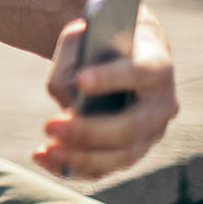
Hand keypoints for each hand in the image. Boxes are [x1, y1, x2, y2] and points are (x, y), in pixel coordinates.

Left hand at [33, 12, 179, 179]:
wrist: (116, 54)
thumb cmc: (99, 41)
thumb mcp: (84, 35)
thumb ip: (72, 57)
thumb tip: (68, 94)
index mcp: (156, 67)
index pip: (139, 73)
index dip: (111, 78)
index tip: (81, 80)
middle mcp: (160, 106)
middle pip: (131, 127)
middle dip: (89, 130)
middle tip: (49, 125)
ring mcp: (148, 134)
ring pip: (121, 156)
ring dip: (81, 157)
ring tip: (46, 150)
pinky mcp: (128, 151)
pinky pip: (104, 168)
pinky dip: (71, 167)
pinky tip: (42, 157)